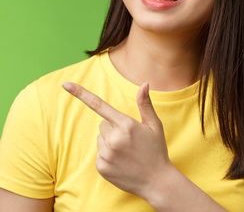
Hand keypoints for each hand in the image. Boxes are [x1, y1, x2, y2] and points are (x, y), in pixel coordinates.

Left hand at [62, 81, 172, 199]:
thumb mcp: (154, 125)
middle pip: (103, 124)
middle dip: (113, 128)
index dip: (81, 94)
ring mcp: (106, 153)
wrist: (156, 180)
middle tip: (130, 140)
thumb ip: (145, 104)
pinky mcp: (101, 166)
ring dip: (110, 142)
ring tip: (127, 152)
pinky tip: (121, 162)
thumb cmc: (156, 150)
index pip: (100, 105)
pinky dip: (108, 155)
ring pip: (100, 139)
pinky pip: (99, 153)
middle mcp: (114, 138)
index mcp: (126, 125)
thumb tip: (144, 84)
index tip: (65, 84)